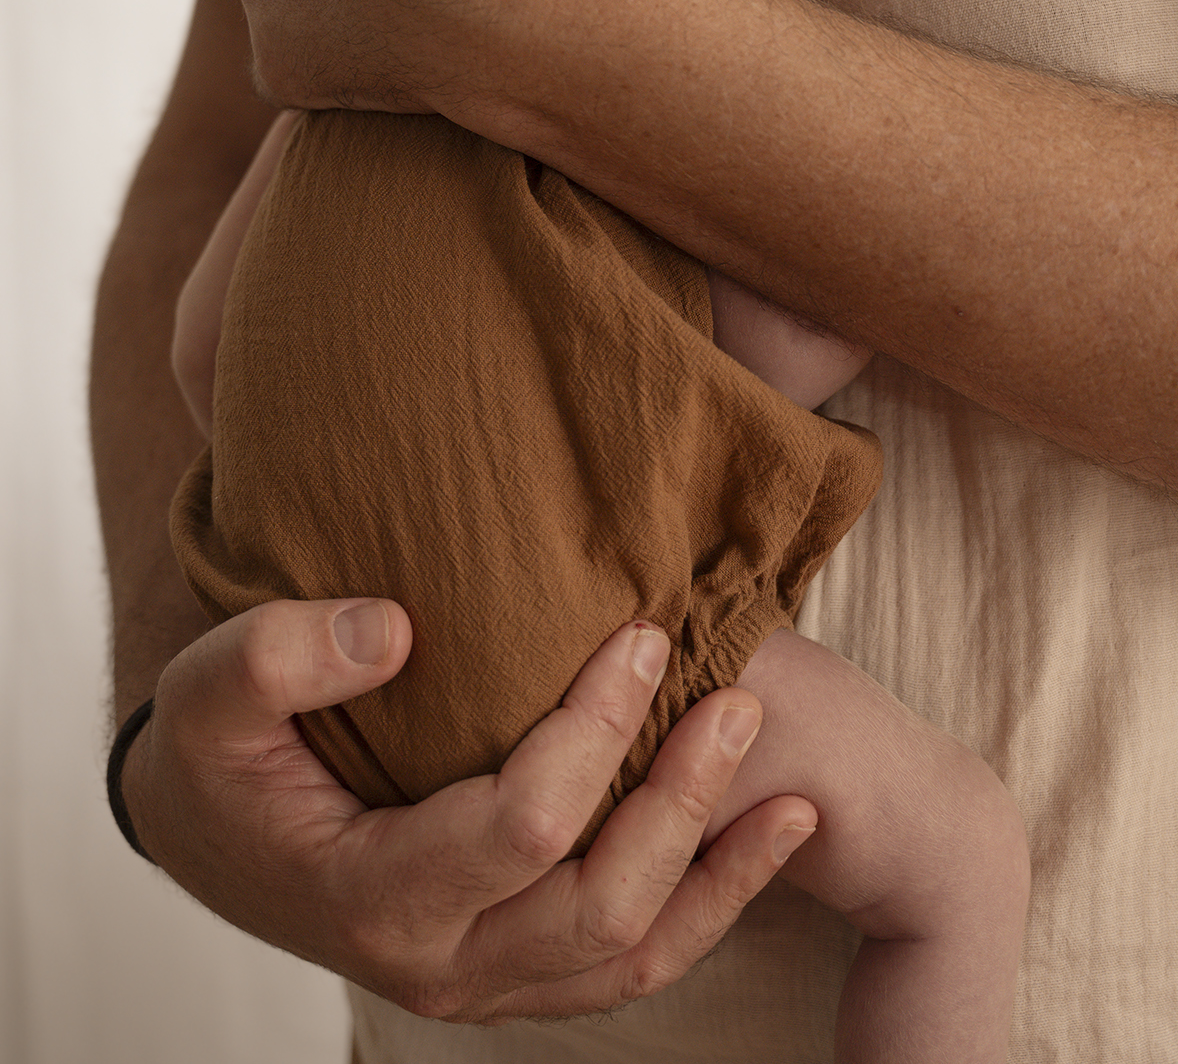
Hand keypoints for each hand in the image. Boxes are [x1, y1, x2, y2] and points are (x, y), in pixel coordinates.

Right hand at [122, 600, 817, 1021]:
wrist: (213, 831)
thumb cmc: (218, 756)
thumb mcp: (211, 689)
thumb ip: (284, 655)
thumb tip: (398, 629)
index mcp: (371, 894)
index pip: (520, 826)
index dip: (595, 732)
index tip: (643, 638)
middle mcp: (437, 961)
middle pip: (598, 908)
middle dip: (683, 804)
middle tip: (743, 703)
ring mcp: (481, 980)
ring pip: (628, 958)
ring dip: (717, 875)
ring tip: (794, 797)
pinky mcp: (510, 970)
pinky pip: (624, 966)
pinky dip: (703, 913)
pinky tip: (758, 847)